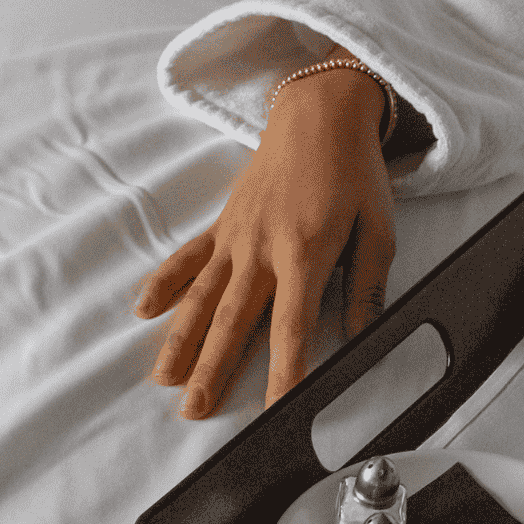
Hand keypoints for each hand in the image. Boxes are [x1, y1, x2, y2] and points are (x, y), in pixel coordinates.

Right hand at [137, 57, 396, 414]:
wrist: (319, 113)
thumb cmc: (353, 171)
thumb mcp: (379, 229)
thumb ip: (367, 286)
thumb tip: (363, 336)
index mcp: (304, 254)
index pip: (293, 328)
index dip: (285, 373)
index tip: (275, 409)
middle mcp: (261, 249)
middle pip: (233, 321)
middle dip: (213, 370)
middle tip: (195, 410)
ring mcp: (235, 237)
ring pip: (201, 297)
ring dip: (181, 341)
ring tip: (164, 379)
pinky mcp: (223, 224)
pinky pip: (187, 258)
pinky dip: (163, 283)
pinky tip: (144, 311)